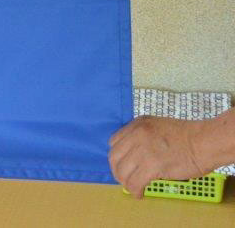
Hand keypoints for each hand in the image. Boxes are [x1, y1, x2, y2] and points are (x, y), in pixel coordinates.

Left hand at [109, 114, 228, 197]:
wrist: (204, 142)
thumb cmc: (187, 136)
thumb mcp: (157, 127)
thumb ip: (142, 137)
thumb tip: (133, 155)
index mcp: (137, 124)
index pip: (114, 142)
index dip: (118, 156)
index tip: (123, 164)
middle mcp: (136, 135)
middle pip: (114, 157)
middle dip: (117, 171)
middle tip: (125, 179)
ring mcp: (143, 150)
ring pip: (122, 171)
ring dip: (125, 183)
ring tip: (133, 188)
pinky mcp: (152, 165)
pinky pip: (134, 182)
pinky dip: (135, 191)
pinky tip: (140, 194)